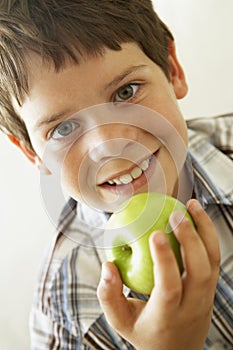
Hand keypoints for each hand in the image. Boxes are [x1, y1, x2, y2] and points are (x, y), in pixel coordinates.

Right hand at [97, 199, 219, 349]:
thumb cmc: (145, 332)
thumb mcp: (120, 321)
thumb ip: (109, 295)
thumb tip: (107, 266)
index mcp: (167, 316)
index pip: (170, 287)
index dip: (164, 260)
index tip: (155, 234)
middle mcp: (192, 306)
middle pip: (200, 271)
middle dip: (190, 239)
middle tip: (176, 214)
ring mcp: (206, 296)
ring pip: (214, 261)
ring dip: (205, 230)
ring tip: (192, 205)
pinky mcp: (210, 287)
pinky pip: (214, 258)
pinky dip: (208, 235)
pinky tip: (197, 217)